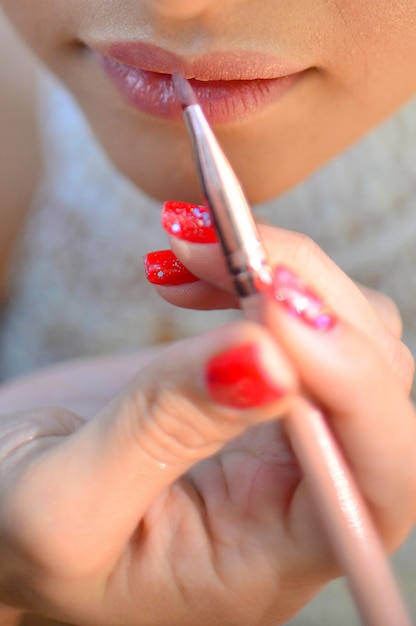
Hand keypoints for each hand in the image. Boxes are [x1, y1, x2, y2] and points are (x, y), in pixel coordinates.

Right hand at [0, 220, 413, 625]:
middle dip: (310, 300)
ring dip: (286, 273)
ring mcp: (283, 431)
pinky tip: (203, 263)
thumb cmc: (14, 535)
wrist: (1, 502)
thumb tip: (266, 354)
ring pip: (349, 335)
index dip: (351, 381)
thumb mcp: (66, 504)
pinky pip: (300, 317)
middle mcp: (300, 494)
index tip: (269, 305)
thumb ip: (166, 431)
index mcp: (275, 557)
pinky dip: (260, 271)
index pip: (381, 475)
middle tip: (225, 244)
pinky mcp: (255, 382)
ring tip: (197, 244)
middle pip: (377, 385)